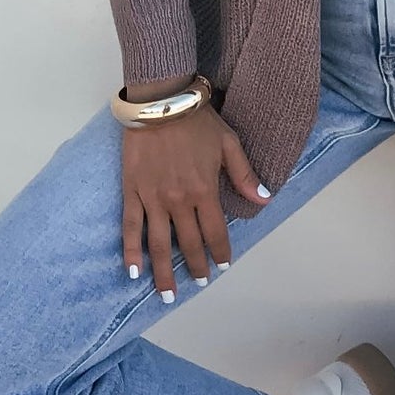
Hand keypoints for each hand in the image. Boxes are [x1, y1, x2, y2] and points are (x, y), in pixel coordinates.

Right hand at [121, 98, 271, 298]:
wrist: (161, 100)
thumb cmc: (197, 119)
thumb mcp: (228, 143)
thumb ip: (244, 174)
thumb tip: (264, 199)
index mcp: (205, 190)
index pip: (215, 231)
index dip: (220, 250)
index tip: (223, 265)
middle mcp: (179, 200)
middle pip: (188, 243)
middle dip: (195, 266)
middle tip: (200, 282)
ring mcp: (153, 198)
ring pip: (158, 244)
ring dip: (163, 271)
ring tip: (167, 294)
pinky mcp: (131, 191)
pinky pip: (130, 227)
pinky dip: (130, 251)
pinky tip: (133, 272)